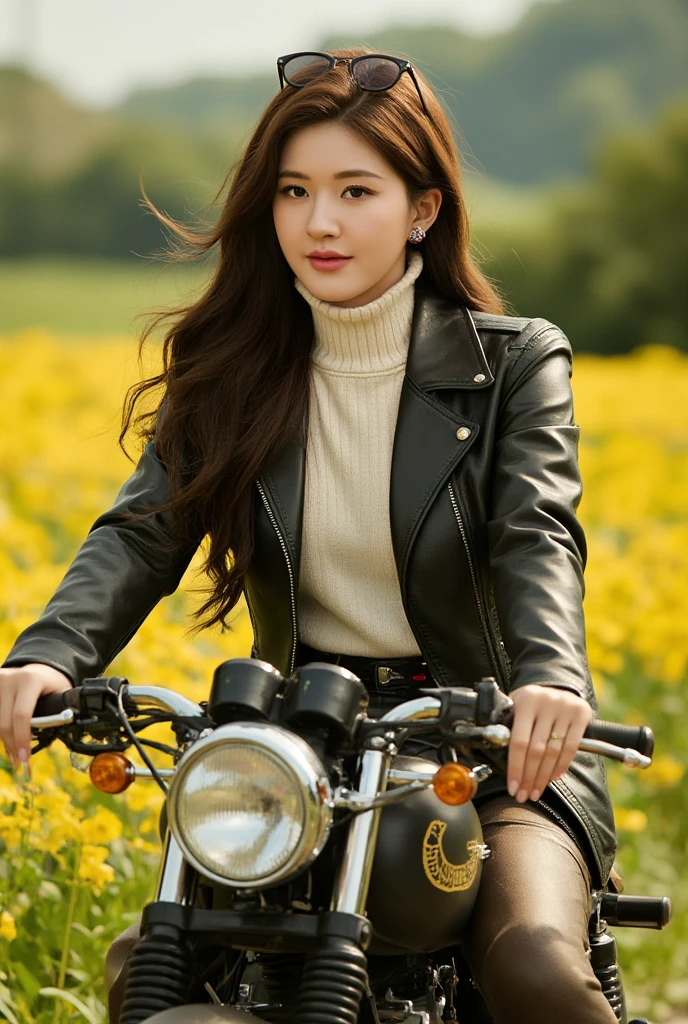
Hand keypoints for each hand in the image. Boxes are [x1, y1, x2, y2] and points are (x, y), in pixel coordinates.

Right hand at [0, 664, 72, 770]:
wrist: (39, 667)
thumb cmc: (52, 684)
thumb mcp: (60, 695)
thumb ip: (56, 714)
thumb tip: (51, 741)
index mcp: (31, 680)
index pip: (21, 715)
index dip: (22, 738)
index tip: (25, 757)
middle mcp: (11, 678)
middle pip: (5, 721)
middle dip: (12, 745)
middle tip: (20, 761)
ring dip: (4, 740)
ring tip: (14, 753)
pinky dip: (1, 730)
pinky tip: (7, 739)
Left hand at [506, 684, 592, 802]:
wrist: (558, 685)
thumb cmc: (531, 703)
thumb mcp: (516, 705)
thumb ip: (508, 725)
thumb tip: (496, 754)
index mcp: (525, 701)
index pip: (518, 741)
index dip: (515, 767)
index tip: (512, 787)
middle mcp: (546, 703)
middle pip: (536, 750)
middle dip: (528, 777)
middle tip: (523, 794)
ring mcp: (565, 708)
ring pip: (553, 751)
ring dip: (543, 777)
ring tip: (536, 791)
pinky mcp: (581, 714)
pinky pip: (571, 747)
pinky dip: (561, 766)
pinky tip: (552, 778)